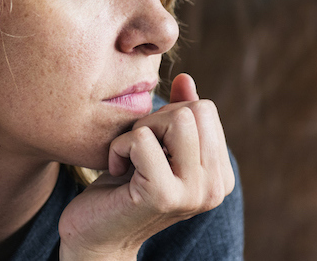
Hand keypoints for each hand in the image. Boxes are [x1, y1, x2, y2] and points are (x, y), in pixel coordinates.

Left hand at [58, 73, 235, 259]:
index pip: (206, 109)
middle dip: (157, 119)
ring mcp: (193, 193)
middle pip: (195, 110)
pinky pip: (142, 139)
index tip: (151, 147)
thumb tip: (186, 79)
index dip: (169, 117)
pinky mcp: (164, 195)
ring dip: (141, 130)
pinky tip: (116, 171)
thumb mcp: (156, 147)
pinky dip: (119, 147)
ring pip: (177, 119)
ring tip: (130, 158)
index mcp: (220, 175)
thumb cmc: (123, 189)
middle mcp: (215, 187)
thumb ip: (178, 116)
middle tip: (137, 151)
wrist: (96, 237)